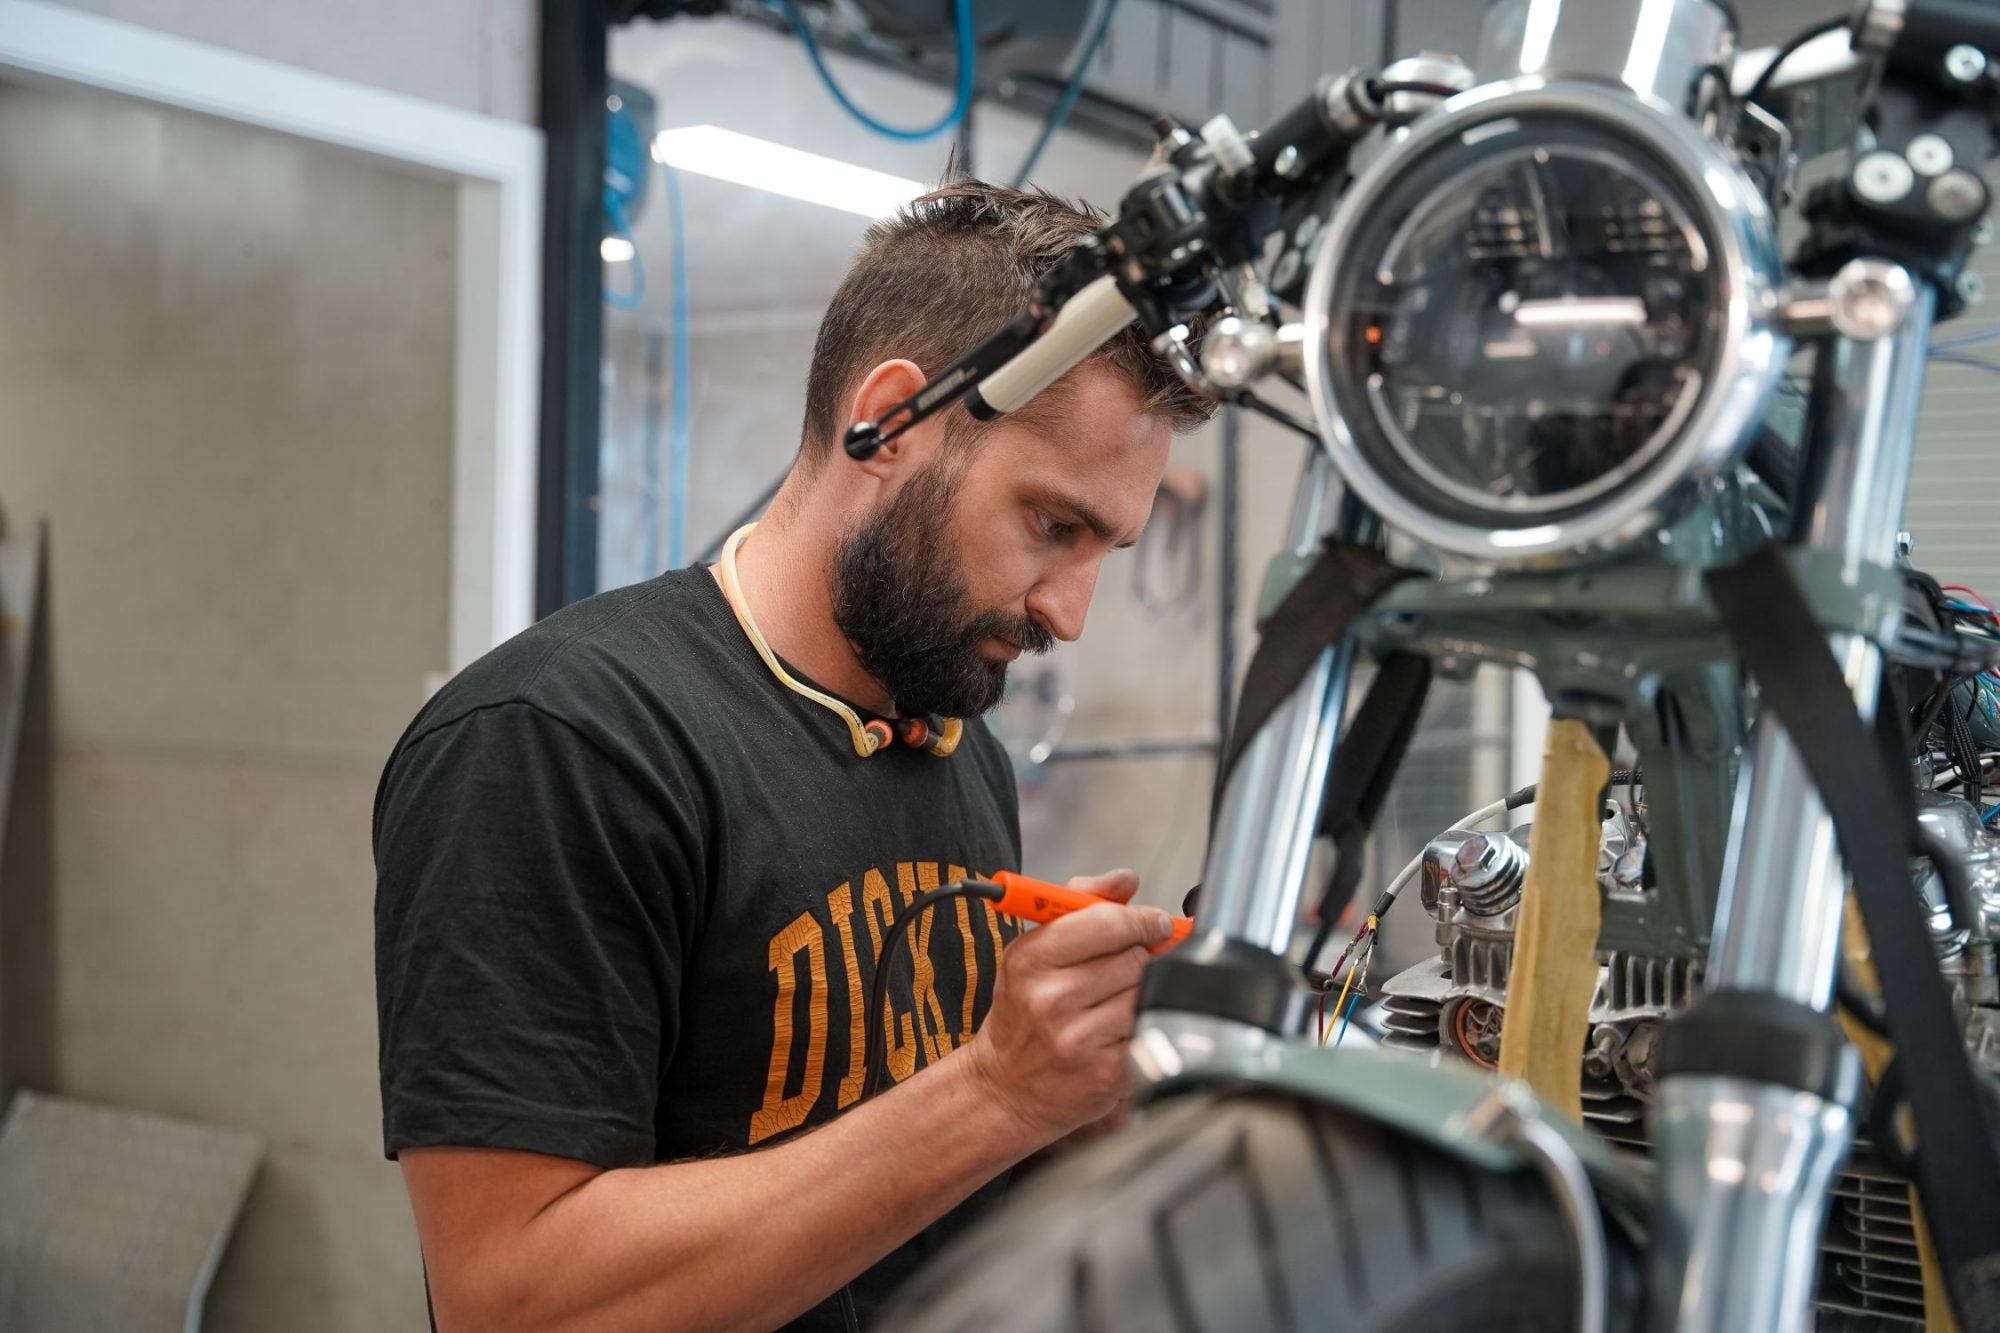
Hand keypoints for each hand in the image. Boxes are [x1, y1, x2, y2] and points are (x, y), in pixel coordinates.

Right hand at [963, 869, 1170, 1144]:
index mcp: (1031, 960)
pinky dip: (1144, 1030)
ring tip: (1118, 1004)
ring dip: (1143, 995)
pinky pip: (1150, 1032)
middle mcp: (1051, 999)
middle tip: (1130, 968)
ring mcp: (1078, 1040)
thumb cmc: (1023, 1013)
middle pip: (1135, 959)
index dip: (1141, 920)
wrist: (1004, 1089)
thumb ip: (1082, 906)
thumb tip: (1125, 880)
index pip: (1107, 922)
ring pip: (1147, 995)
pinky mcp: (1106, 1074)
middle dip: (1142, 960)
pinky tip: (1119, 1035)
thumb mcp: (1035, 952)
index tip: (1153, 924)